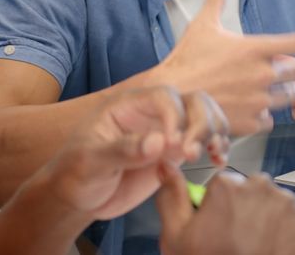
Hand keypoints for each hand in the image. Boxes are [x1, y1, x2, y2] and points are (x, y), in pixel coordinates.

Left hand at [38, 86, 228, 220]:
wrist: (78, 197)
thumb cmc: (75, 174)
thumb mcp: (89, 162)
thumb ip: (122, 150)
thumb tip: (158, 142)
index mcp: (129, 105)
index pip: (164, 97)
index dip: (175, 115)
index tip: (172, 144)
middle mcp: (152, 113)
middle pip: (193, 101)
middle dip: (201, 124)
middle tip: (192, 154)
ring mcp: (167, 131)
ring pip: (205, 116)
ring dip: (216, 132)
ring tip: (214, 154)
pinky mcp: (175, 151)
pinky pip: (205, 141)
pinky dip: (218, 147)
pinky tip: (219, 161)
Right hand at [153, 0, 294, 134]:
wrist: (169, 98)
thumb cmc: (184, 61)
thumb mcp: (201, 27)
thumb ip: (214, 3)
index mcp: (256, 48)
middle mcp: (263, 74)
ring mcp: (258, 99)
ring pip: (291, 99)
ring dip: (286, 94)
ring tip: (271, 89)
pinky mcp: (250, 122)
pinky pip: (271, 120)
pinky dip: (265, 116)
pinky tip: (252, 109)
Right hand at [156, 163, 294, 254]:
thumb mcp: (177, 238)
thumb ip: (172, 197)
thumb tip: (167, 168)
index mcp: (230, 187)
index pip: (225, 185)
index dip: (220, 208)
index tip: (219, 228)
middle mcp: (264, 190)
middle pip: (254, 193)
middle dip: (248, 212)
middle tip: (239, 242)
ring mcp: (291, 208)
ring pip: (278, 208)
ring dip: (270, 224)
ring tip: (258, 251)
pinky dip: (290, 239)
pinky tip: (276, 254)